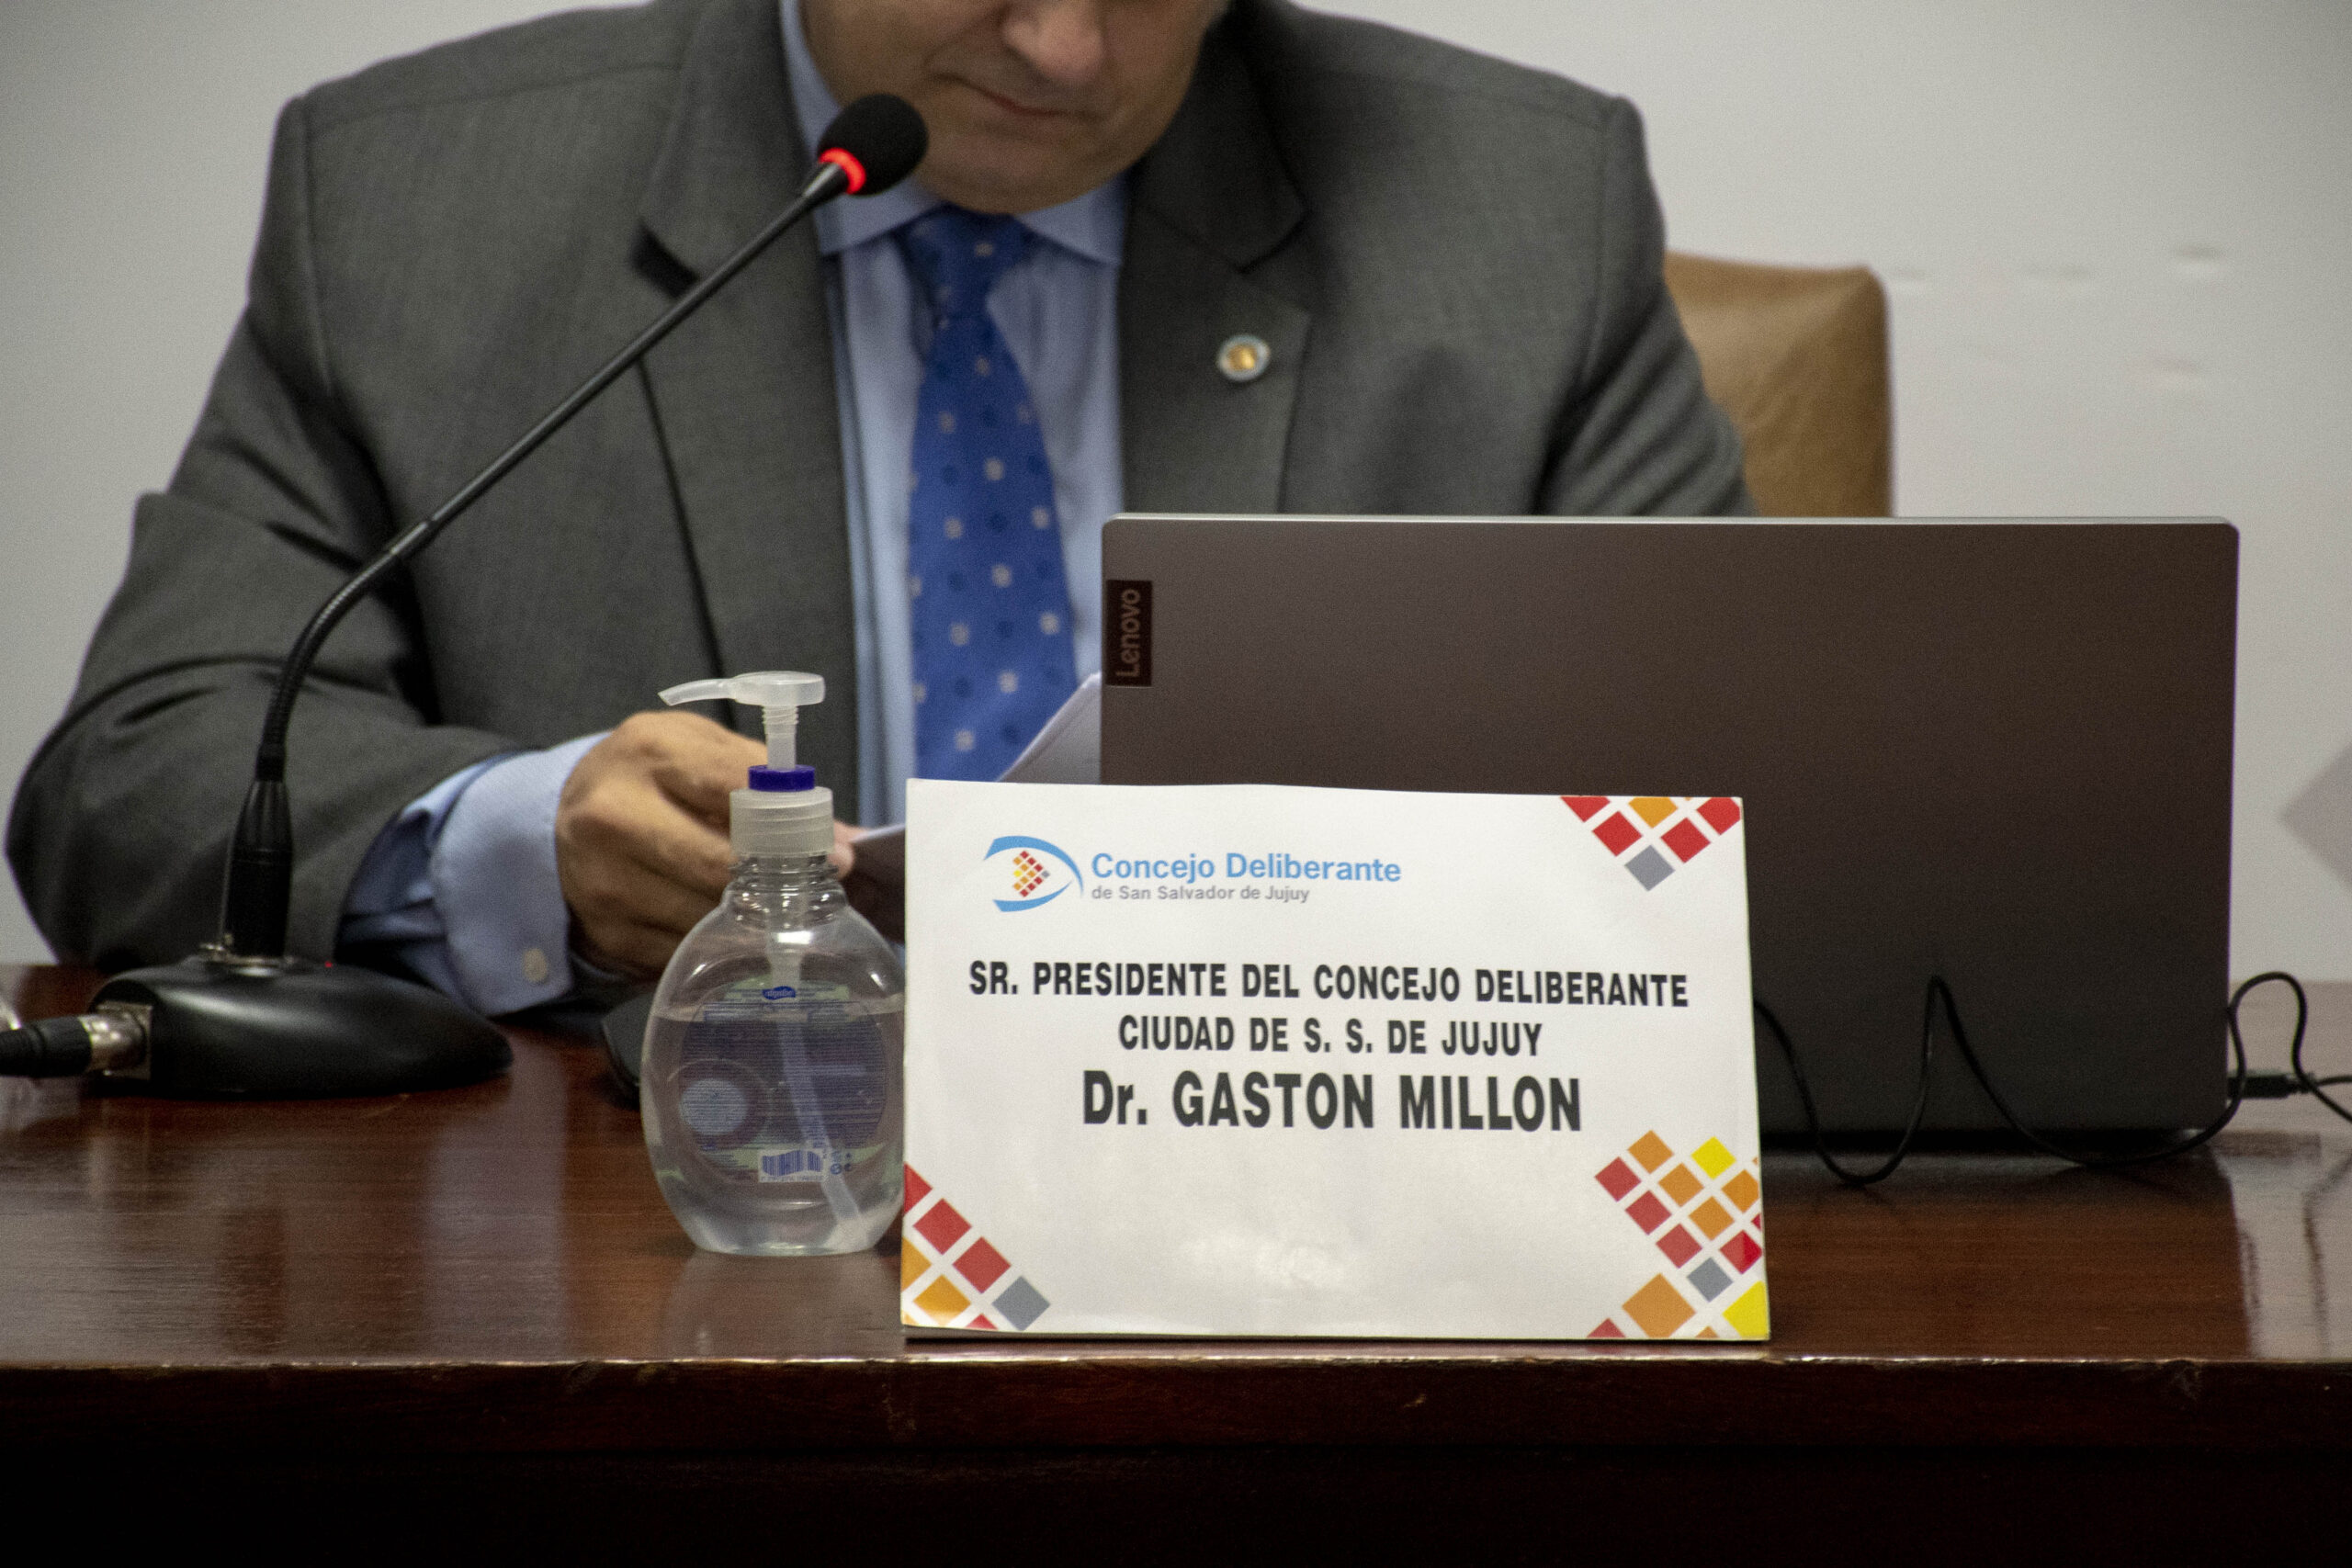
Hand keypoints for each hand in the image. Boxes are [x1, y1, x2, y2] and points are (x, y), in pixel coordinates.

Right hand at [555, 711, 858, 977]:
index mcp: (649, 755)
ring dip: (753, 920)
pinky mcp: (608, 934)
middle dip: (779, 882)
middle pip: (723, 867)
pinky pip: (685, 951)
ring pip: (708, 918)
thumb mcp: (699, 749)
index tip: (838, 854)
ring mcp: (607, 882)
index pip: (736, 791)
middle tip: (815, 890)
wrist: (561, 814)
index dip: (794, 826)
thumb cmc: (649, 776)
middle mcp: (615, 818)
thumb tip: (845, 839)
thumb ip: (769, 783)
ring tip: (775, 909)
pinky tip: (728, 928)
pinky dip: (717, 944)